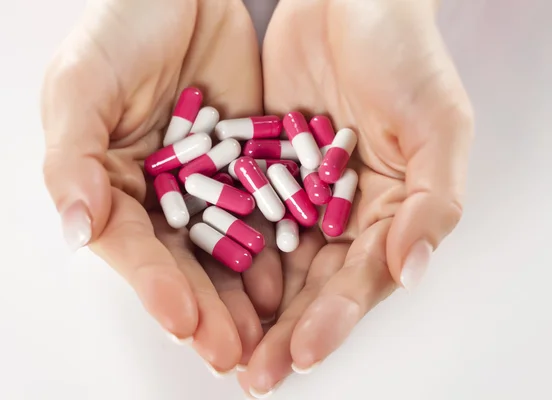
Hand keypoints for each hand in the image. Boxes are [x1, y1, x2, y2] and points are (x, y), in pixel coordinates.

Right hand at [41, 0, 280, 372]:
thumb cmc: (121, 29)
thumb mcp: (81, 84)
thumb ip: (72, 157)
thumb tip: (76, 229)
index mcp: (114, 185)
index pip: (134, 247)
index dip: (155, 286)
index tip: (182, 321)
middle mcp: (162, 196)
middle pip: (185, 261)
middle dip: (208, 309)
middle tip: (231, 353)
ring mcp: (210, 184)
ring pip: (229, 247)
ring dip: (246, 293)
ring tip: (268, 335)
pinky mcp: (252, 165)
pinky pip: (268, 210)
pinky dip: (279, 245)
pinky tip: (293, 278)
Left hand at [238, 0, 473, 395]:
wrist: (349, 0)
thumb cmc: (405, 56)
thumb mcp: (437, 125)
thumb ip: (433, 201)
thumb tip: (411, 270)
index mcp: (389, 214)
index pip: (358, 280)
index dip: (333, 319)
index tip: (302, 353)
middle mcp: (342, 214)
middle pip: (310, 284)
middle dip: (283, 331)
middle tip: (253, 376)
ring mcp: (299, 194)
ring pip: (270, 261)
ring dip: (248, 306)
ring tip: (221, 347)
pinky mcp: (261, 168)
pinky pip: (240, 214)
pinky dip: (224, 248)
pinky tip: (202, 280)